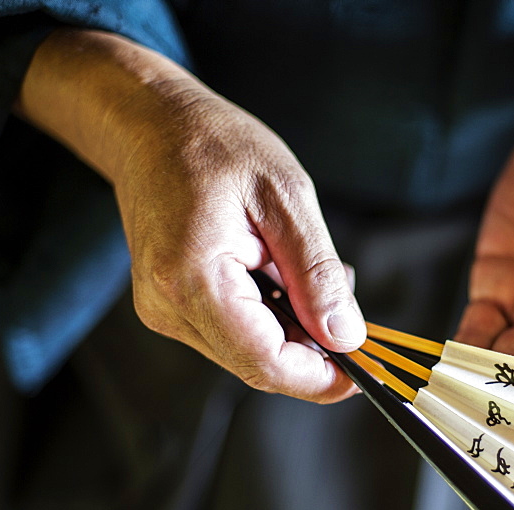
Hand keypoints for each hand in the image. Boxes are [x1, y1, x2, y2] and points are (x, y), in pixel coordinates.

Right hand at [117, 90, 365, 402]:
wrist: (150, 125)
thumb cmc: (212, 145)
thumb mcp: (286, 197)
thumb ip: (317, 274)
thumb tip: (346, 336)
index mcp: (192, 279)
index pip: (264, 362)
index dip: (319, 378)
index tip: (363, 371)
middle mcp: (168, 308)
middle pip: (257, 364)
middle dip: (312, 350)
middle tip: (346, 304)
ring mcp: (164, 311)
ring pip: (248, 353)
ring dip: (293, 331)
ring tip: (302, 270)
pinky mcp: (170, 307)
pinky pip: (232, 334)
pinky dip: (270, 318)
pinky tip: (277, 274)